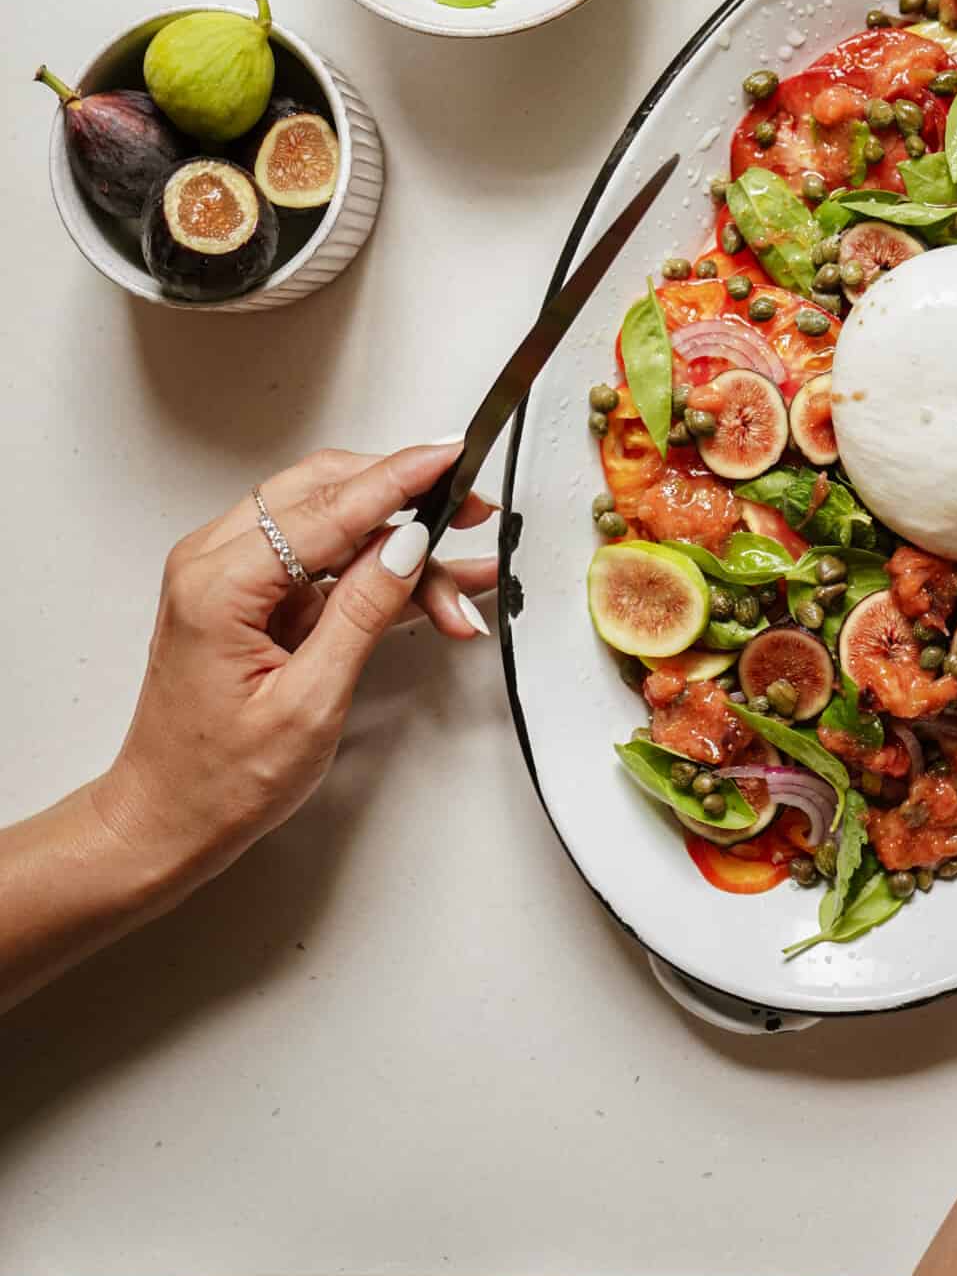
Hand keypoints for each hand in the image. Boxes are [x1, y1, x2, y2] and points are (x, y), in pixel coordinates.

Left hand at [90, 443, 495, 891]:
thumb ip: (361, 614)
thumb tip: (408, 546)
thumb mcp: (309, 704)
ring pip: (330, 521)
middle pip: (326, 492)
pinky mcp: (248, 593)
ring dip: (398, 546)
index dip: (399, 479)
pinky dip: (375, 570)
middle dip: (406, 500)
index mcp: (219, 585)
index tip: (450, 456)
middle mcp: (214, 562)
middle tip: (471, 513)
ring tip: (459, 587)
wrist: (167, 819)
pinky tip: (428, 587)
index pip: (328, 508)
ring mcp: (228, 574)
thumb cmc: (217, 780)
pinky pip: (322, 558)